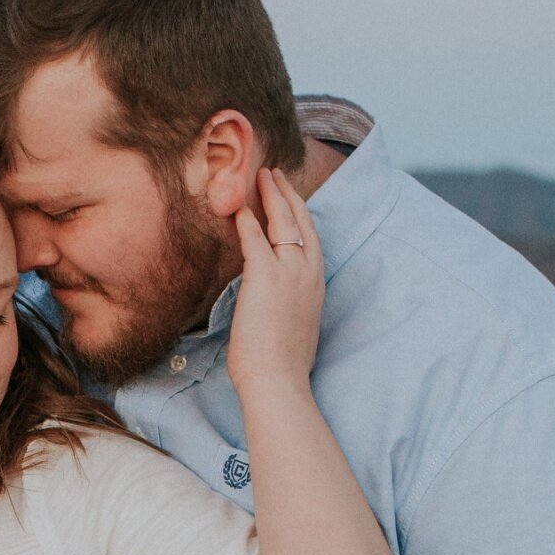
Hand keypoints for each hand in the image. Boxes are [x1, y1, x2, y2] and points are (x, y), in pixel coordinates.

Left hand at [224, 169, 324, 394]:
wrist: (278, 380)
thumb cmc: (281, 362)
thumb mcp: (293, 323)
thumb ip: (287, 302)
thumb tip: (272, 299)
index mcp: (317, 283)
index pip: (310, 237)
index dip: (299, 212)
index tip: (290, 196)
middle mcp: (308, 272)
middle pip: (300, 220)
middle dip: (286, 193)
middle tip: (274, 174)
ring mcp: (290, 272)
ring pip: (282, 222)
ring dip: (270, 195)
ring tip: (259, 177)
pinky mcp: (266, 277)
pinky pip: (254, 239)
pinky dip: (245, 220)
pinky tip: (238, 206)